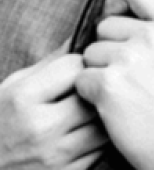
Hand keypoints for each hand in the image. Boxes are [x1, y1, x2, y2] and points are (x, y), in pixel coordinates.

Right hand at [0, 48, 105, 169]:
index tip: (74, 71)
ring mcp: (55, 155)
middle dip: (95, 88)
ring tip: (88, 110)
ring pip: (104, 123)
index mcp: (22, 99)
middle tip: (88, 89)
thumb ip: (49, 65)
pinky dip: (98, 139)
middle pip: (94, 94)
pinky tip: (84, 134)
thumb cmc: (0, 122)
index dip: (79, 64)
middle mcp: (40, 127)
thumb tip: (83, 36)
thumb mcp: (13, 88)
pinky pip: (101, 149)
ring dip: (102, 114)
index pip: (75, 66)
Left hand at [74, 0, 153, 169]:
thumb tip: (124, 16)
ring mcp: (130, 59)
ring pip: (89, 54)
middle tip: (125, 74)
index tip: (113, 16)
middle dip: (105, 47)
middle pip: (105, 25)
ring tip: (123, 94)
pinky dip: (89, 94)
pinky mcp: (109, 84)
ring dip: (97, 72)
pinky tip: (112, 107)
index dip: (117, 1)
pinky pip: (81, 79)